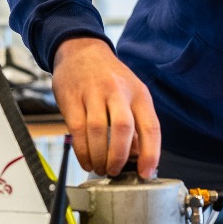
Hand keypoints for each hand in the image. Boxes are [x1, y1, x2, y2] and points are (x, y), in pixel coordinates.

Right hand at [52, 37, 160, 178]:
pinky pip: (77, 130)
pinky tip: (86, 160)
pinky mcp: (72, 98)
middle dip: (119, 156)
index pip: (150, 126)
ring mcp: (94, 93)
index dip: (150, 153)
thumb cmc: (110, 77)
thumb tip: (138, 157)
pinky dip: (82, 151)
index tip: (146, 173)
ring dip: (99, 157)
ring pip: (98, 131)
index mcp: (139, 93)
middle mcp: (118, 92)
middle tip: (115, 171)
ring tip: (100, 168)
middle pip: (123, 128)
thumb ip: (136, 122)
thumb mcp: (131, 92)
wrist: (81, 50)